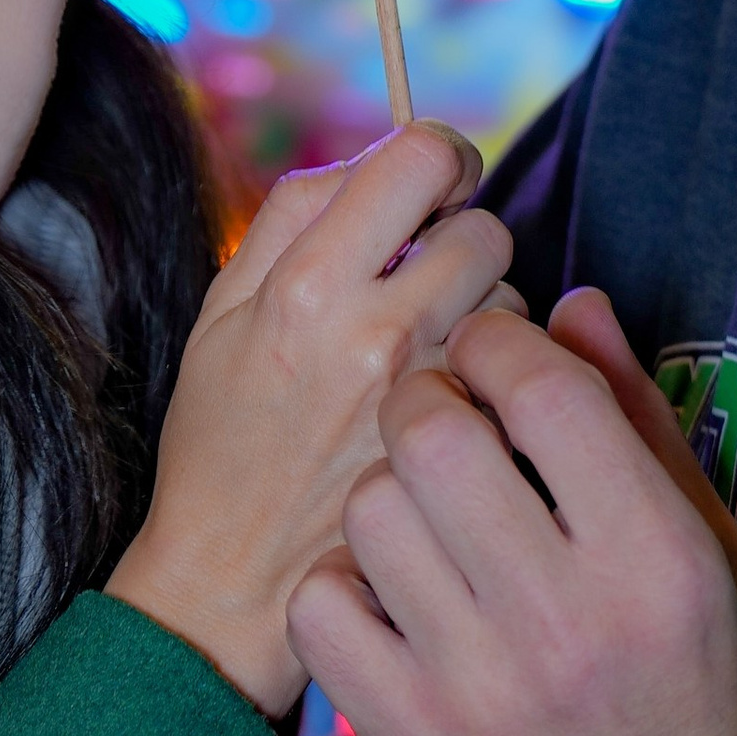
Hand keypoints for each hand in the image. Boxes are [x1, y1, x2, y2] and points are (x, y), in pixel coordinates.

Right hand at [106, 124, 513, 717]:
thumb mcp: (222, 310)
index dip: (441, 158)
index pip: (425, 157)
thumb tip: (375, 157)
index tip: (433, 185)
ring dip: (479, 315)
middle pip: (485, 227)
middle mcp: (377, 333)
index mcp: (308, 283)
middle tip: (423, 279)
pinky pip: (514, 381)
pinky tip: (446, 410)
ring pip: (509, 303)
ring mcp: (429, 400)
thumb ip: (294, 216)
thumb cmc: (222, 436)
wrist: (231, 579)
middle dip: (460, 241)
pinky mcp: (464, 453)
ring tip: (420, 358)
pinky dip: (490, 383)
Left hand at [286, 290, 736, 735]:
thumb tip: (571, 302)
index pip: (541, 387)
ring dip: (381, 490)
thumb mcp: (703, 547)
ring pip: (369, 508)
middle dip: (423, 398)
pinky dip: (340, 583)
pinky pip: (323, 605)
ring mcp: (476, 681)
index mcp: (651, 553)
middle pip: (433, 432)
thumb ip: (637, 418)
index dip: (499, 340)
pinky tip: (384, 594)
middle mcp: (564, 613)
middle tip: (436, 418)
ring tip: (416, 514)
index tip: (490, 350)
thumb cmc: (689, 682)